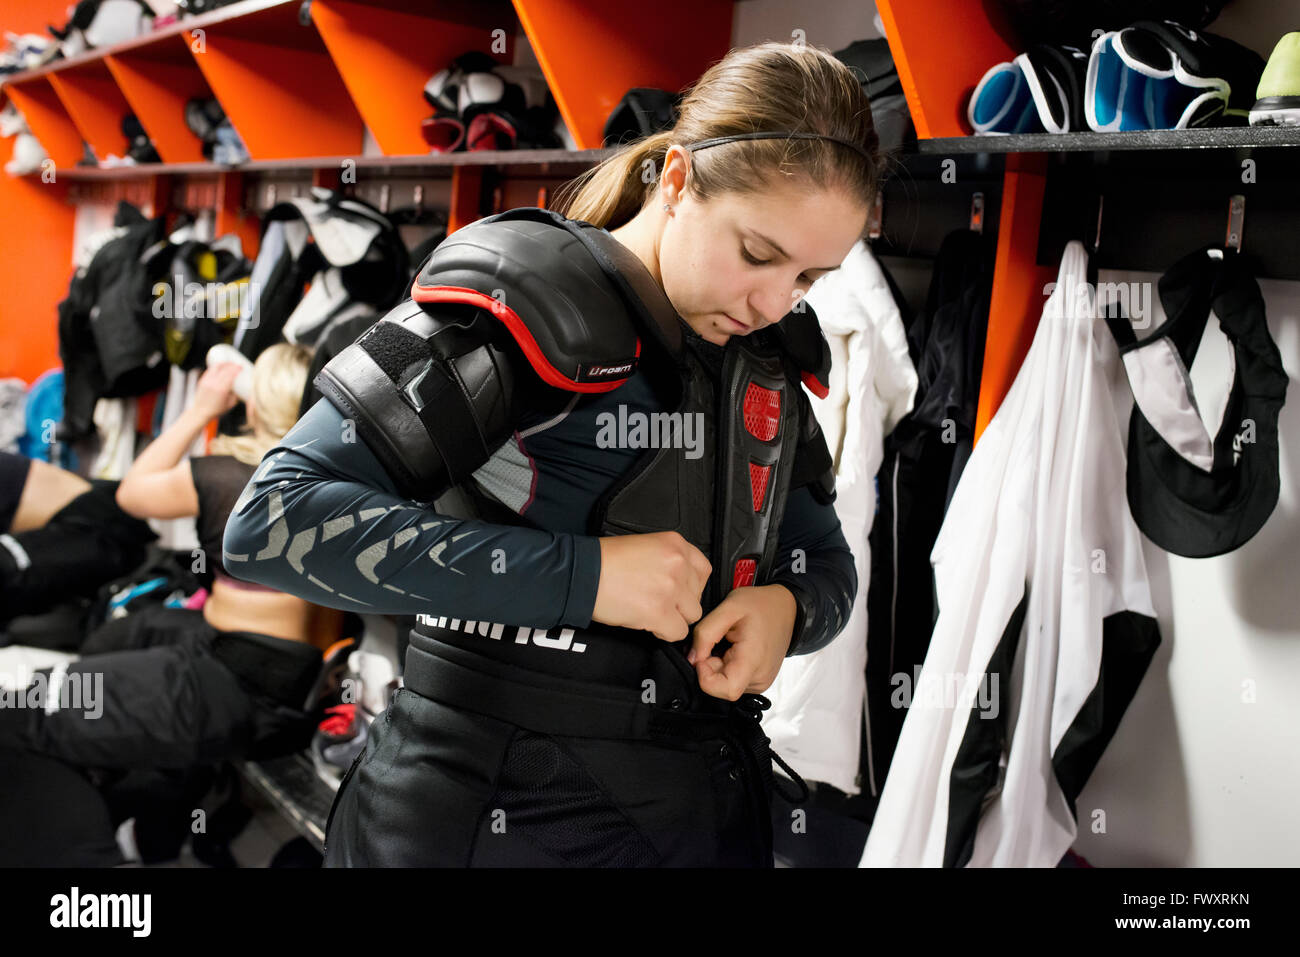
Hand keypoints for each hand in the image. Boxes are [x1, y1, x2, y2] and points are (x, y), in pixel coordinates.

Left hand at [193, 362, 242, 419]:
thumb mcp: (231, 404)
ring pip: (216, 367)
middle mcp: (214, 383)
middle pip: (224, 369)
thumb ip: (236, 395)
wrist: (201, 412)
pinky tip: (220, 366)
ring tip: (229, 363)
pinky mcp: (202, 380)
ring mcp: (207, 381)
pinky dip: (216, 367)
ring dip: (224, 363)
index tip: (241, 367)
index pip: (230, 374)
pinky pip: (210, 370)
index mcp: (222, 389)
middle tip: (237, 364)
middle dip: (232, 365)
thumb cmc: (216, 410)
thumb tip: (241, 387)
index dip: (236, 369)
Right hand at [591, 531, 710, 642]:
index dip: (691, 585)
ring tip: (652, 612)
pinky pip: (678, 632)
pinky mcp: (659, 611)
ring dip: (674, 618)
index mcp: (675, 544)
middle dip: (680, 603)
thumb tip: (682, 584)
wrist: (583, 574)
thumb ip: (669, 561)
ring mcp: (671, 588)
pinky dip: (664, 632)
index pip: (703, 570)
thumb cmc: (605, 561)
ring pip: (692, 615)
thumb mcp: (644, 547)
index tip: (680, 591)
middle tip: (658, 602)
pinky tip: (648, 623)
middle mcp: (678, 563)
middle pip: (697, 595)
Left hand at [688, 584, 797, 699]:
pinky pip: (734, 680)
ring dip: (719, 665)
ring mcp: (761, 682)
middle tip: (720, 641)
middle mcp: (760, 678)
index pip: (726, 690)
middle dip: (711, 665)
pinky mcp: (759, 682)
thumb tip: (692, 659)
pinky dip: (728, 667)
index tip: (705, 654)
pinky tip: (735, 649)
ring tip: (730, 642)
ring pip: (725, 684)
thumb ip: (705, 634)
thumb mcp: (728, 608)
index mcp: (754, 660)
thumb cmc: (760, 605)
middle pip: (721, 687)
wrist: (786, 608)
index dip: (706, 677)